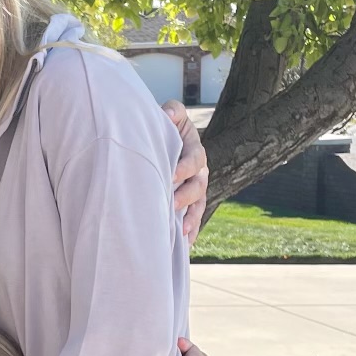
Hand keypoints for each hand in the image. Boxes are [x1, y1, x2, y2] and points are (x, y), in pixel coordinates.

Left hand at [167, 102, 209, 242]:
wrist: (157, 142)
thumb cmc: (162, 128)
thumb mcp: (169, 116)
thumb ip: (172, 112)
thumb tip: (168, 115)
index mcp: (193, 148)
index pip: (194, 158)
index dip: (185, 167)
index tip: (171, 175)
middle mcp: (198, 170)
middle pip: (198, 184)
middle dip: (186, 195)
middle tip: (172, 204)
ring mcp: (196, 188)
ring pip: (198, 204)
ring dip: (191, 217)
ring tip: (181, 230)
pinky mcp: (190, 203)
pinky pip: (195, 218)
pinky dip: (191, 230)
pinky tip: (184, 243)